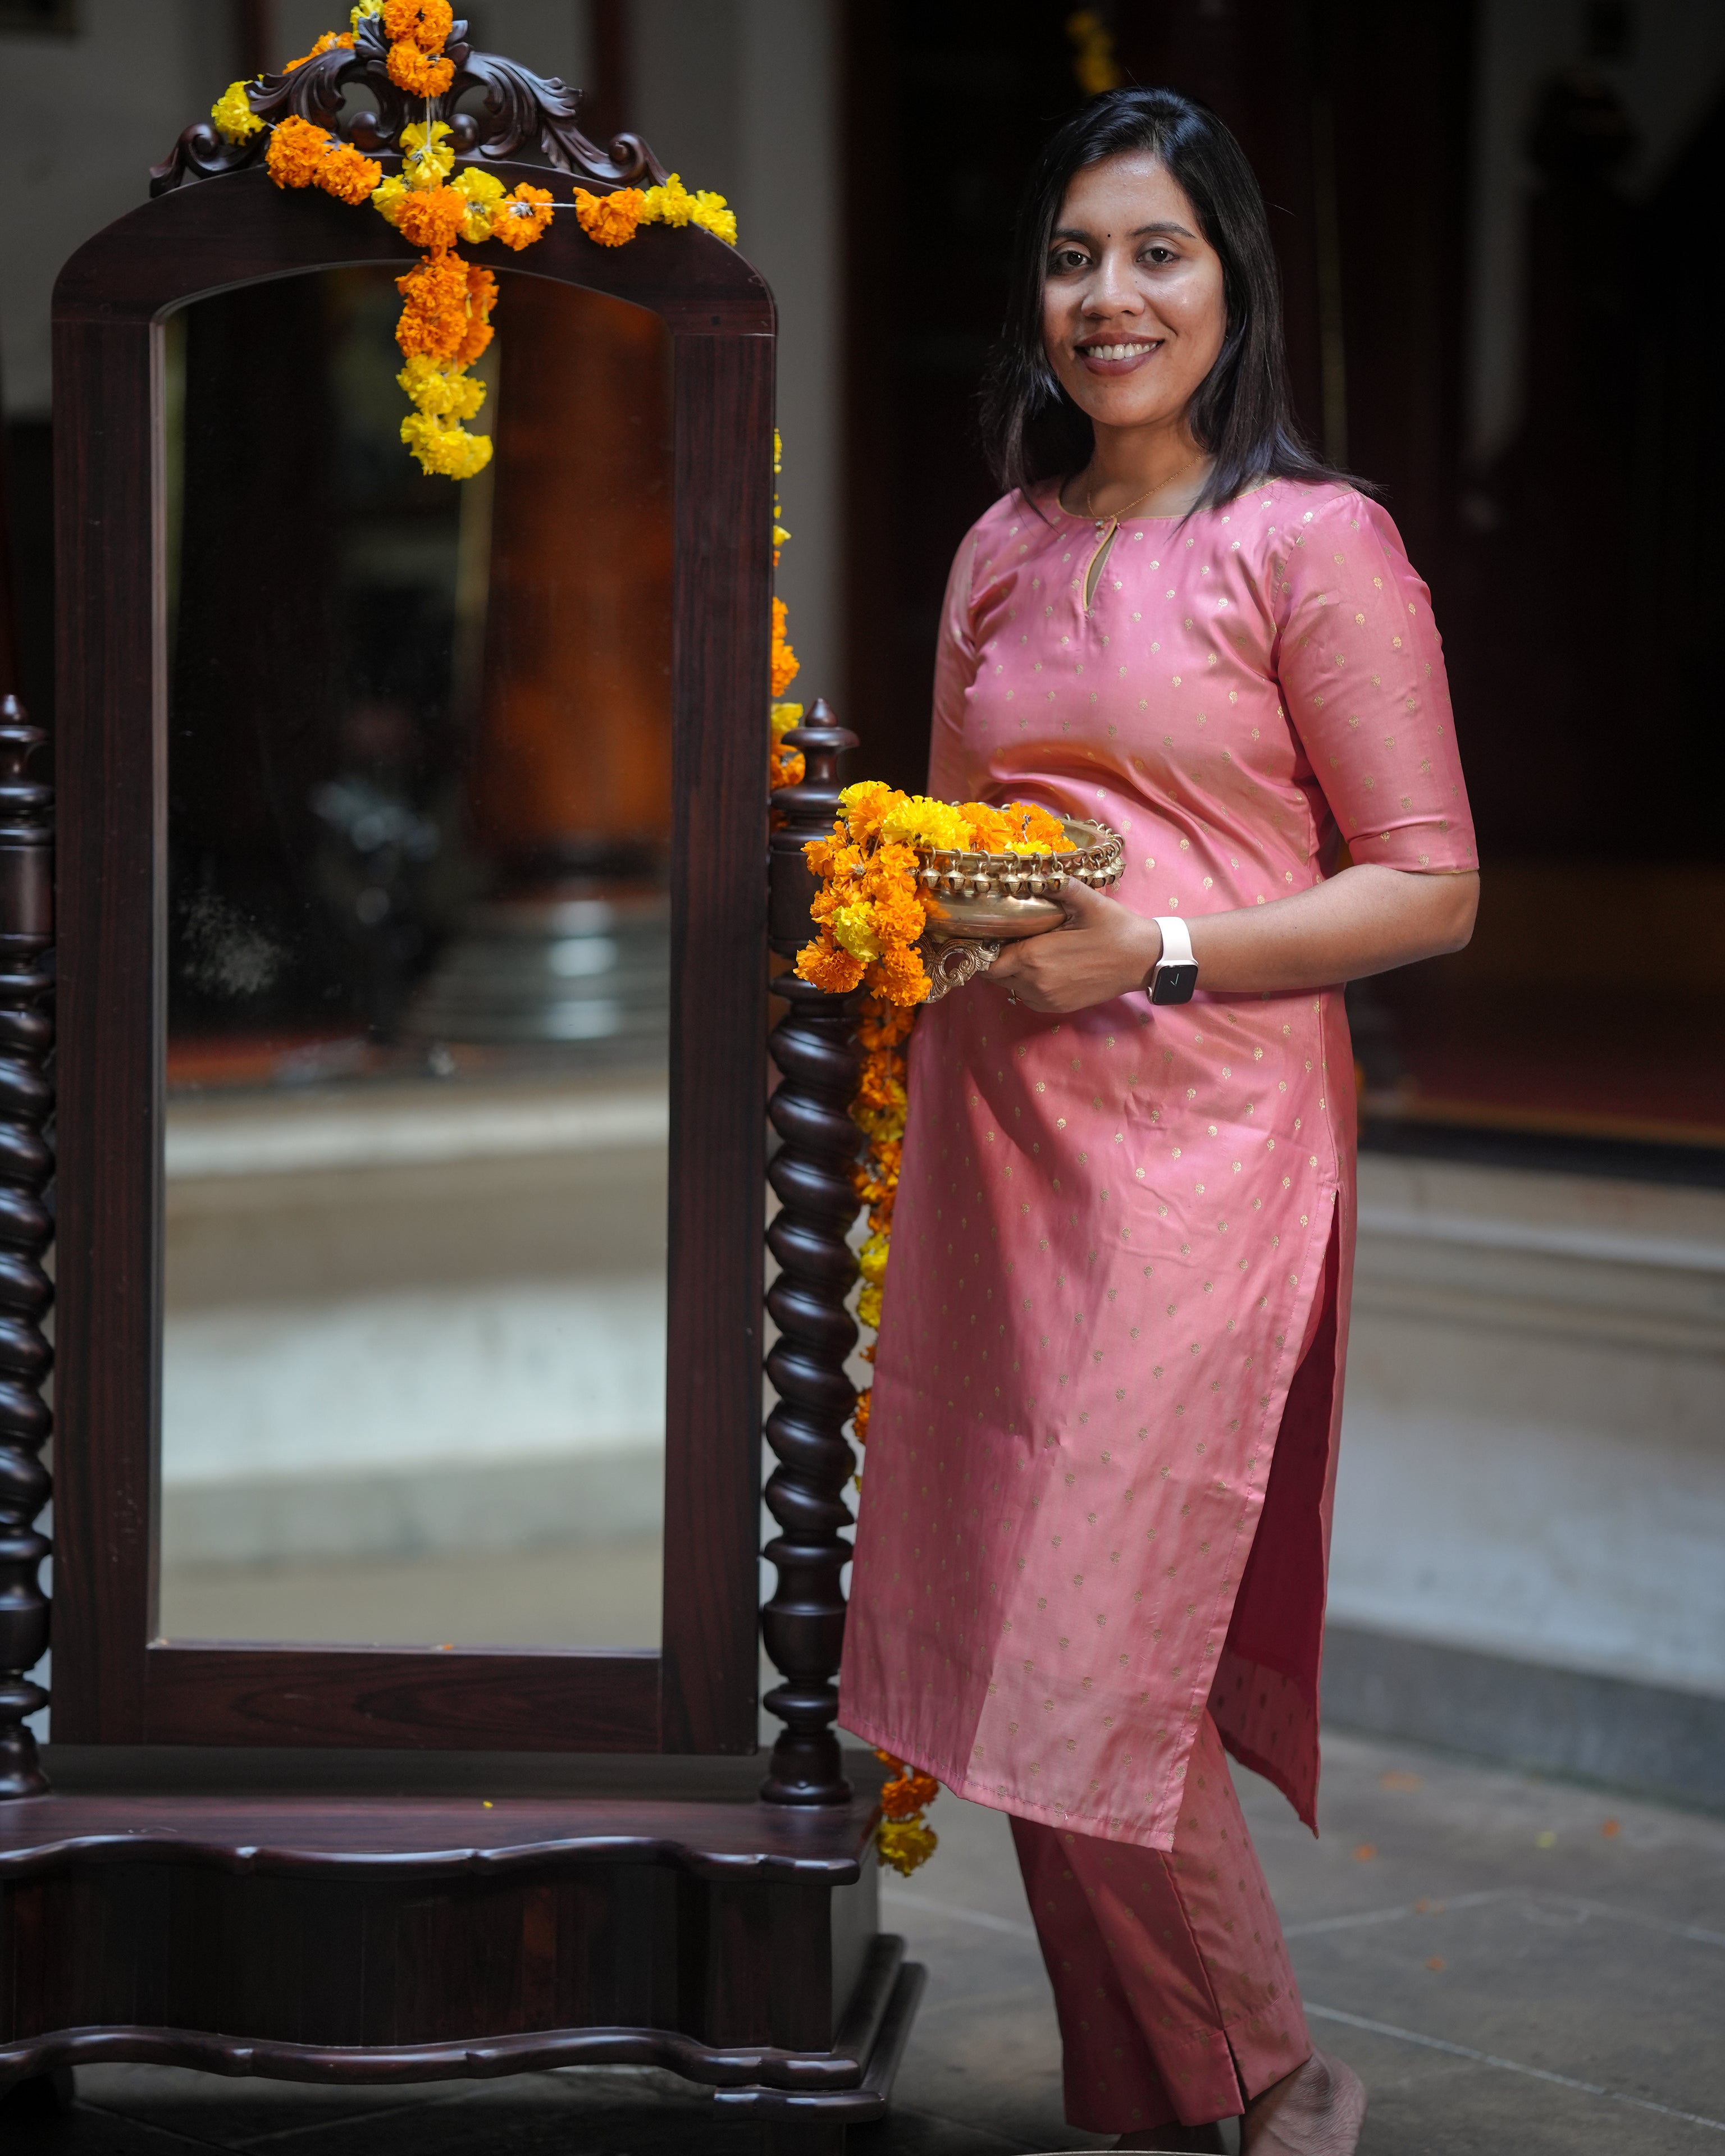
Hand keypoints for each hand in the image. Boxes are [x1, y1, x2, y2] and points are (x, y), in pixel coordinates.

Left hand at [987, 876, 1161, 1013]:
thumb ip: (1058, 885)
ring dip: (1013, 972)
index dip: (985, 948)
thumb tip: (1036, 868)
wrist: (1143, 959)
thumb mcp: (1087, 901)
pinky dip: (1028, 985)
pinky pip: (1028, 998)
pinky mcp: (1059, 1008)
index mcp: (1034, 958)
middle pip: (996, 976)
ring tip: (1027, 951)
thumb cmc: (1115, 928)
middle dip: (997, 959)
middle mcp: (1035, 984)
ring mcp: (1047, 999)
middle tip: (1010, 939)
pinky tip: (1042, 967)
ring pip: (1011, 988)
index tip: (992, 934)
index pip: (988, 961)